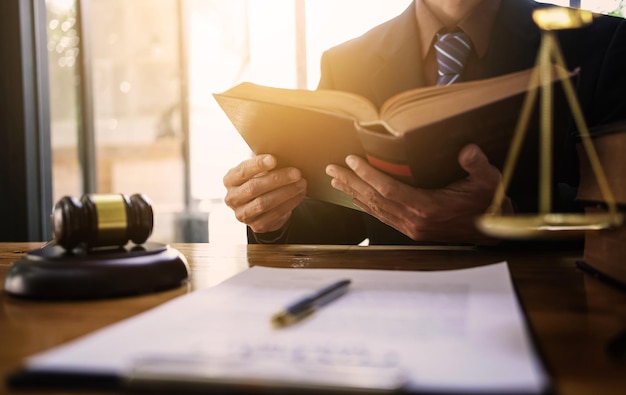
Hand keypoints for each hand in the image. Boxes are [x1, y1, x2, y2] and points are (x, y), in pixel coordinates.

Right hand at [223, 154, 306, 232]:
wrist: (262, 206)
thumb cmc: (260, 181)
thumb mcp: (257, 171)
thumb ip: (264, 164)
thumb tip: (283, 153)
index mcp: (230, 180)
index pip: (242, 171)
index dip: (257, 165)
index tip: (274, 159)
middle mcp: (232, 198)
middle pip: (254, 188)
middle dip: (277, 179)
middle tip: (296, 172)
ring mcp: (243, 214)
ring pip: (264, 203)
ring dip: (286, 192)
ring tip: (301, 183)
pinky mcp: (256, 225)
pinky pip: (274, 214)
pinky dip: (290, 203)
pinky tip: (299, 194)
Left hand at [325, 144, 513, 243]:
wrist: (492, 228)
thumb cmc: (488, 202)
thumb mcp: (489, 181)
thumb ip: (477, 165)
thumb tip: (469, 150)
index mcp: (427, 208)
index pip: (389, 189)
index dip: (368, 174)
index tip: (351, 160)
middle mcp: (414, 221)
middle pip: (375, 199)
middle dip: (351, 182)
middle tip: (331, 169)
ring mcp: (411, 227)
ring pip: (375, 209)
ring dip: (354, 193)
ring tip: (336, 179)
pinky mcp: (411, 230)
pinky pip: (382, 216)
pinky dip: (366, 205)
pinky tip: (355, 196)